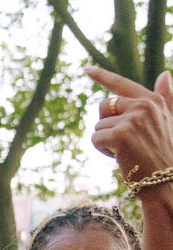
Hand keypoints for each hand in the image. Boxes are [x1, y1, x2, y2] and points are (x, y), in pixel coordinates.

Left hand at [87, 67, 172, 182]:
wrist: (166, 181)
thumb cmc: (164, 153)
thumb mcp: (167, 121)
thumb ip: (165, 98)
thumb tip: (164, 73)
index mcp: (153, 100)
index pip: (122, 84)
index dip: (102, 76)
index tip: (85, 68)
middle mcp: (144, 105)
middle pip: (104, 107)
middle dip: (108, 126)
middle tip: (127, 143)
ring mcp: (132, 119)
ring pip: (98, 126)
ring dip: (106, 141)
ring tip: (127, 151)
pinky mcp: (120, 134)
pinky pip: (95, 138)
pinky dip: (102, 150)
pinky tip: (120, 157)